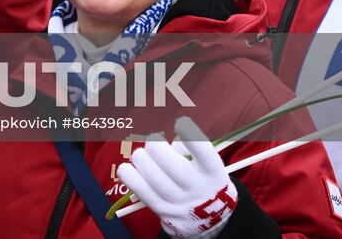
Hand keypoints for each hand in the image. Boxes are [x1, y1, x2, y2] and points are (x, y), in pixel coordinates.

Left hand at [116, 117, 236, 237]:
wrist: (208, 219)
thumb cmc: (202, 179)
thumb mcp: (206, 165)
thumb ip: (190, 149)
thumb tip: (169, 141)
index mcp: (214, 174)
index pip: (206, 156)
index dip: (193, 138)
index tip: (181, 123)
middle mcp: (199, 190)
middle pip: (177, 168)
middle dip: (157, 148)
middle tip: (153, 141)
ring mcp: (181, 204)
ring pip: (156, 180)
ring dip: (142, 161)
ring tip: (141, 155)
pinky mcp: (164, 211)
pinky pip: (142, 192)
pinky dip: (130, 177)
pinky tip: (127, 168)